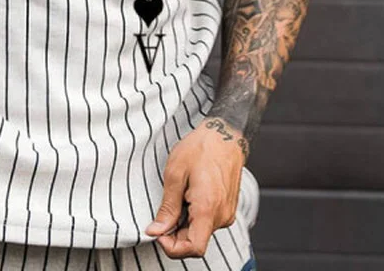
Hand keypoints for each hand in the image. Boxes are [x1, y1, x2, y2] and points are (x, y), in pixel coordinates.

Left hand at [144, 116, 246, 258]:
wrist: (225, 135)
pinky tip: (187, 197)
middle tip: (161, 215)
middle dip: (174, 235)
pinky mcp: (227, 209)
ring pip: (201, 232)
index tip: (158, 233)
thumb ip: (168, 207)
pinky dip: (194, 217)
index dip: (173, 248)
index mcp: (208, 208)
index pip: (194, 248)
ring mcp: (227, 213)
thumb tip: (156, 230)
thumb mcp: (175, 173)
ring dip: (184, 224)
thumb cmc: (200, 148)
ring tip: (177, 197)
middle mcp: (221, 216)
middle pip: (195, 242)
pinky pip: (208, 222)